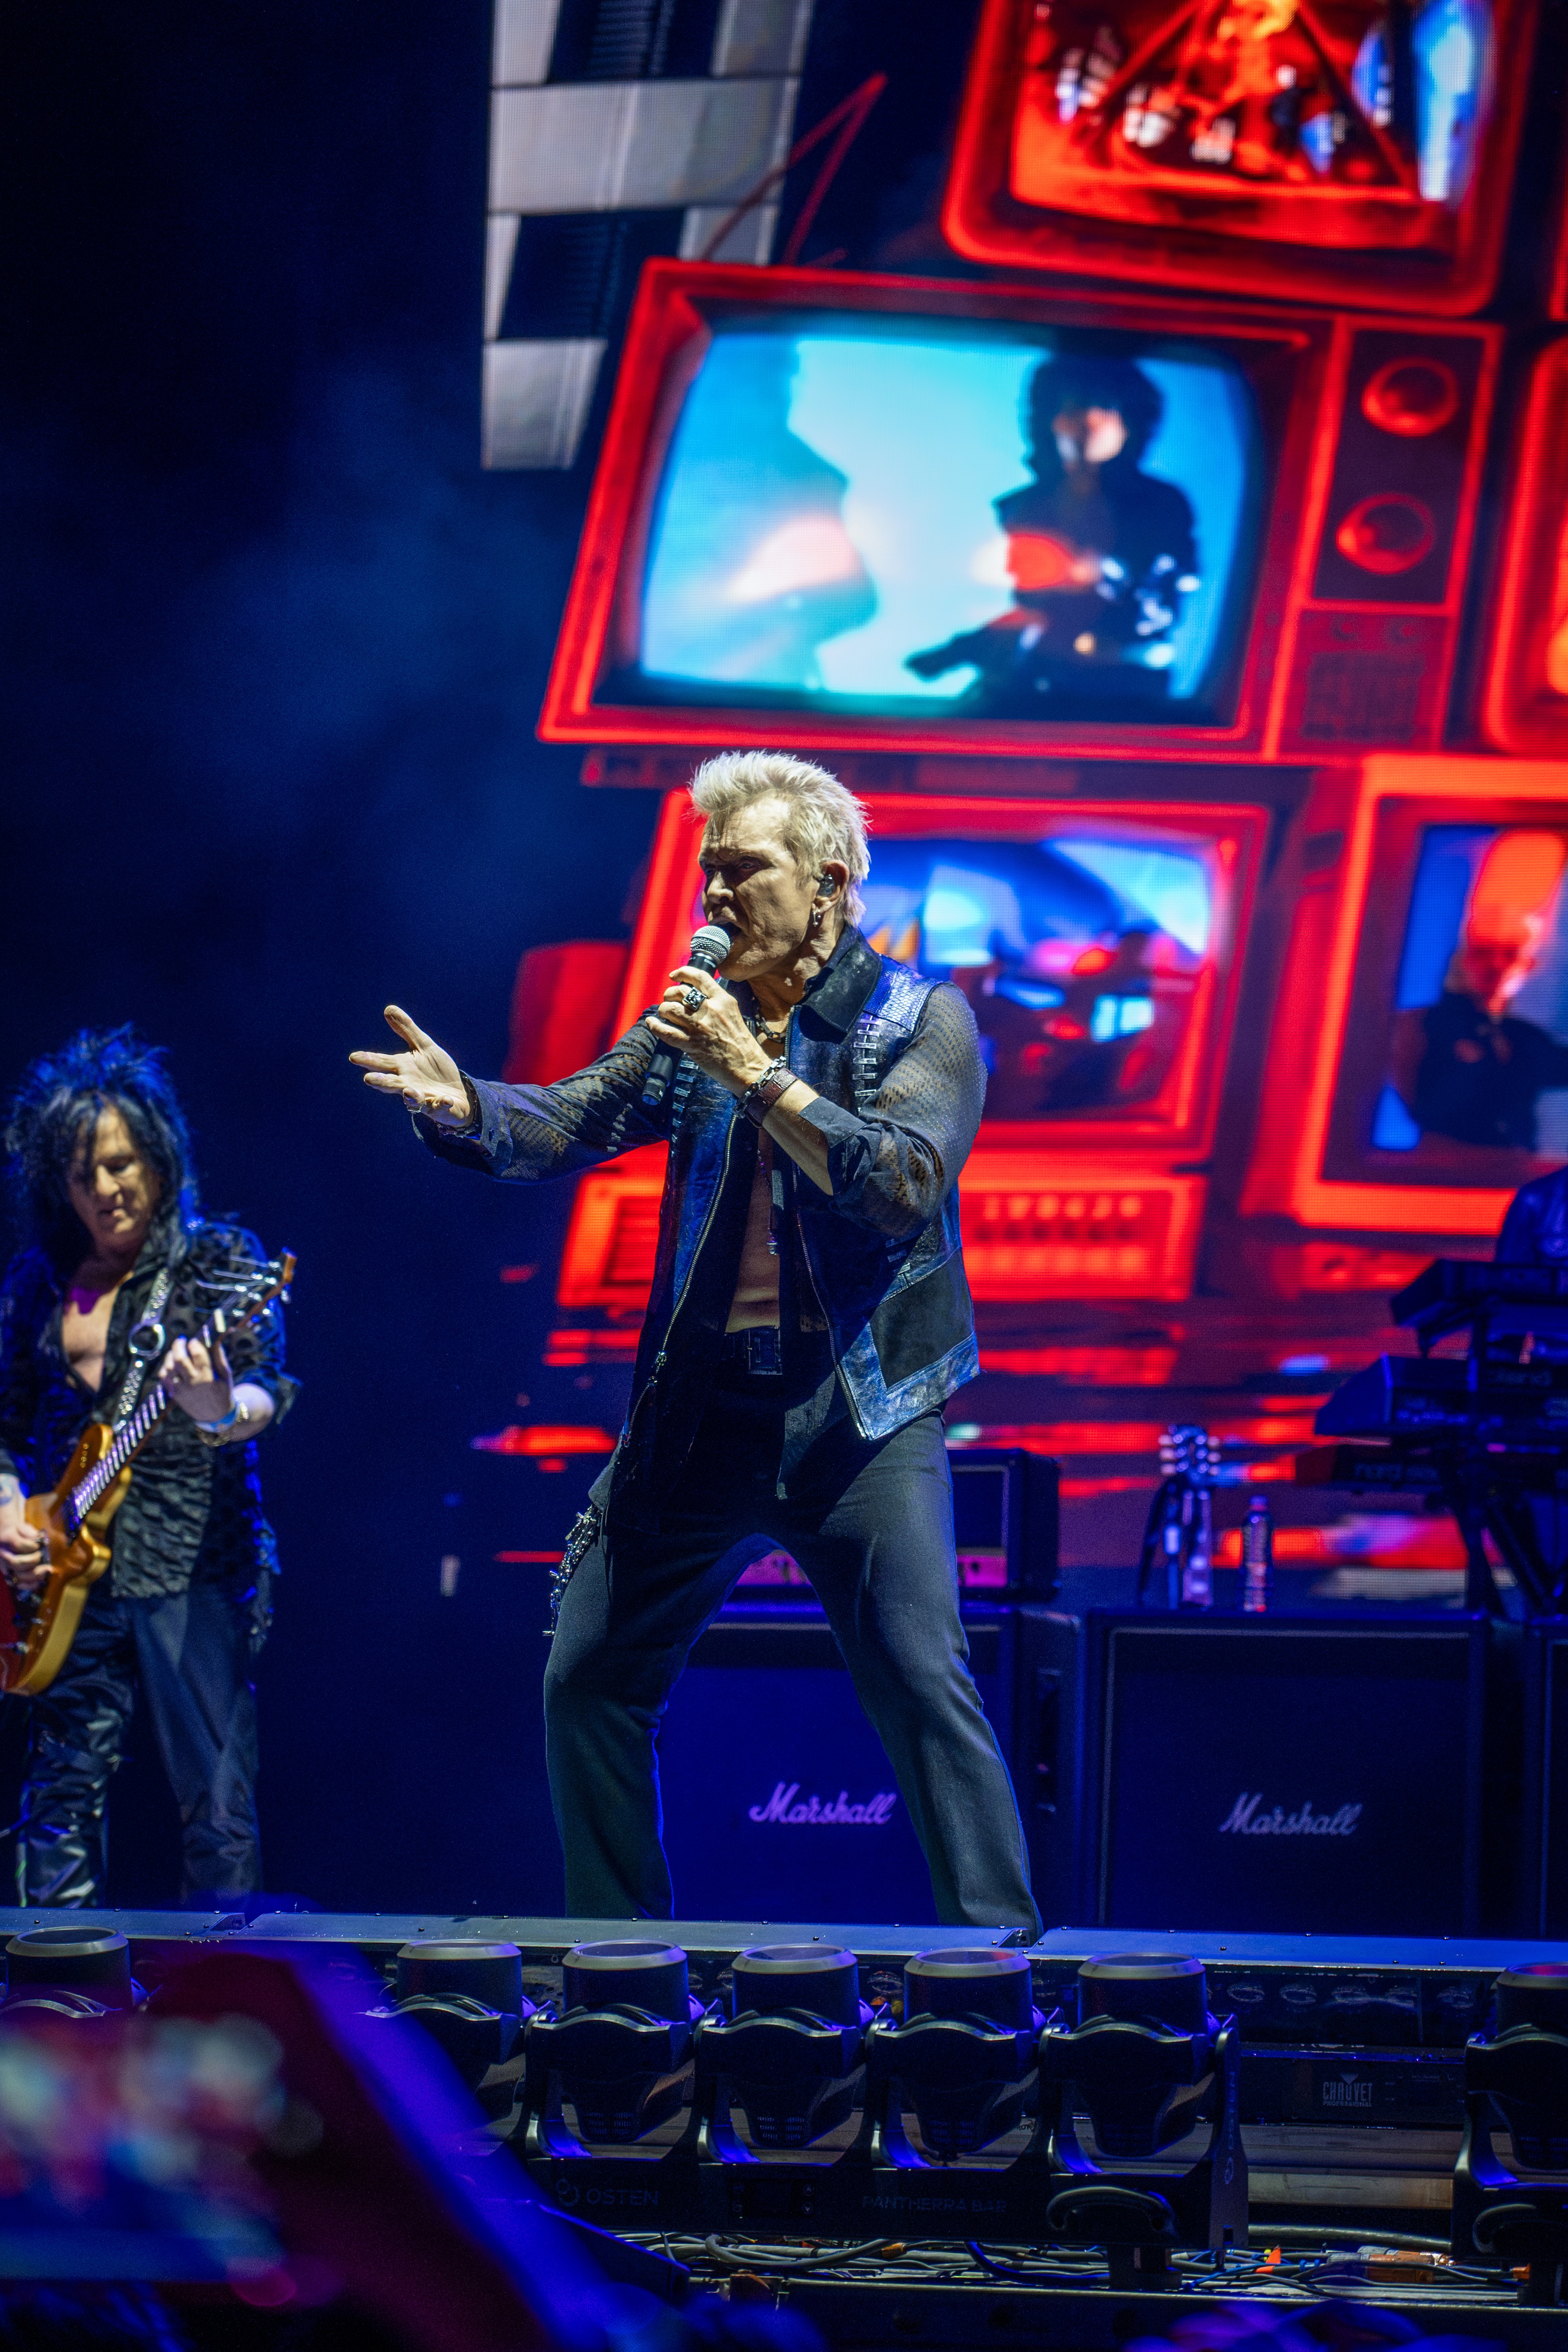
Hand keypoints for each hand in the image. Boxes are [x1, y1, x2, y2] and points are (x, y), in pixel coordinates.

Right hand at [0, 1488, 48, 1594]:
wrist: (6, 1538)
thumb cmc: (18, 1533)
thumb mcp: (23, 1528)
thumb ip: (31, 1533)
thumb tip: (41, 1539)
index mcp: (5, 1540)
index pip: (18, 1545)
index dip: (32, 1546)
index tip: (40, 1544)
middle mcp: (2, 1555)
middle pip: (16, 1563)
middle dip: (33, 1561)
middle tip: (41, 1556)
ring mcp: (5, 1567)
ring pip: (18, 1576)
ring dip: (35, 1574)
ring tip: (47, 1570)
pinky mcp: (9, 1575)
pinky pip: (18, 1584)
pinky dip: (30, 1585)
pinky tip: (40, 1582)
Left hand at [161, 1334, 233, 1424]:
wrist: (214, 1415)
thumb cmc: (222, 1391)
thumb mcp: (225, 1374)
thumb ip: (219, 1357)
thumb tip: (214, 1339)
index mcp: (207, 1377)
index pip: (197, 1354)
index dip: (194, 1344)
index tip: (194, 1340)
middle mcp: (192, 1382)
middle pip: (179, 1359)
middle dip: (178, 1345)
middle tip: (181, 1340)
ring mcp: (181, 1389)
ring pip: (168, 1367)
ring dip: (170, 1355)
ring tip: (176, 1352)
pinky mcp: (174, 1394)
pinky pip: (163, 1377)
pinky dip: (165, 1368)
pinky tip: (171, 1364)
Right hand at [350, 1007, 469, 1126]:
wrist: (459, 1094)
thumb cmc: (437, 1071)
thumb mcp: (424, 1046)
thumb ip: (407, 1030)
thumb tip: (388, 1009)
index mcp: (403, 1068)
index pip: (383, 1063)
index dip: (369, 1060)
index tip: (354, 1057)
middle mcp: (409, 1084)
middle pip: (392, 1083)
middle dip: (381, 1081)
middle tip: (369, 1079)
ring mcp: (424, 1098)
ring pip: (413, 1099)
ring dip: (411, 1096)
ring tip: (408, 1091)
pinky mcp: (441, 1107)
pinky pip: (441, 1106)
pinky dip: (442, 1103)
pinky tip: (444, 1099)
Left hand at [648, 968, 774, 1099]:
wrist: (747, 1066)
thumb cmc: (741, 1043)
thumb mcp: (732, 1014)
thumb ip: (716, 1003)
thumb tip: (695, 996)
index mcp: (723, 1000)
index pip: (699, 977)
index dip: (682, 972)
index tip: (674, 975)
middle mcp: (710, 1010)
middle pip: (679, 992)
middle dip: (669, 994)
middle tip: (668, 1000)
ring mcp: (700, 1027)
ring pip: (670, 1009)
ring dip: (663, 1010)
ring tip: (664, 1014)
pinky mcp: (691, 1044)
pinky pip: (666, 1032)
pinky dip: (655, 1026)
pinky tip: (652, 1023)